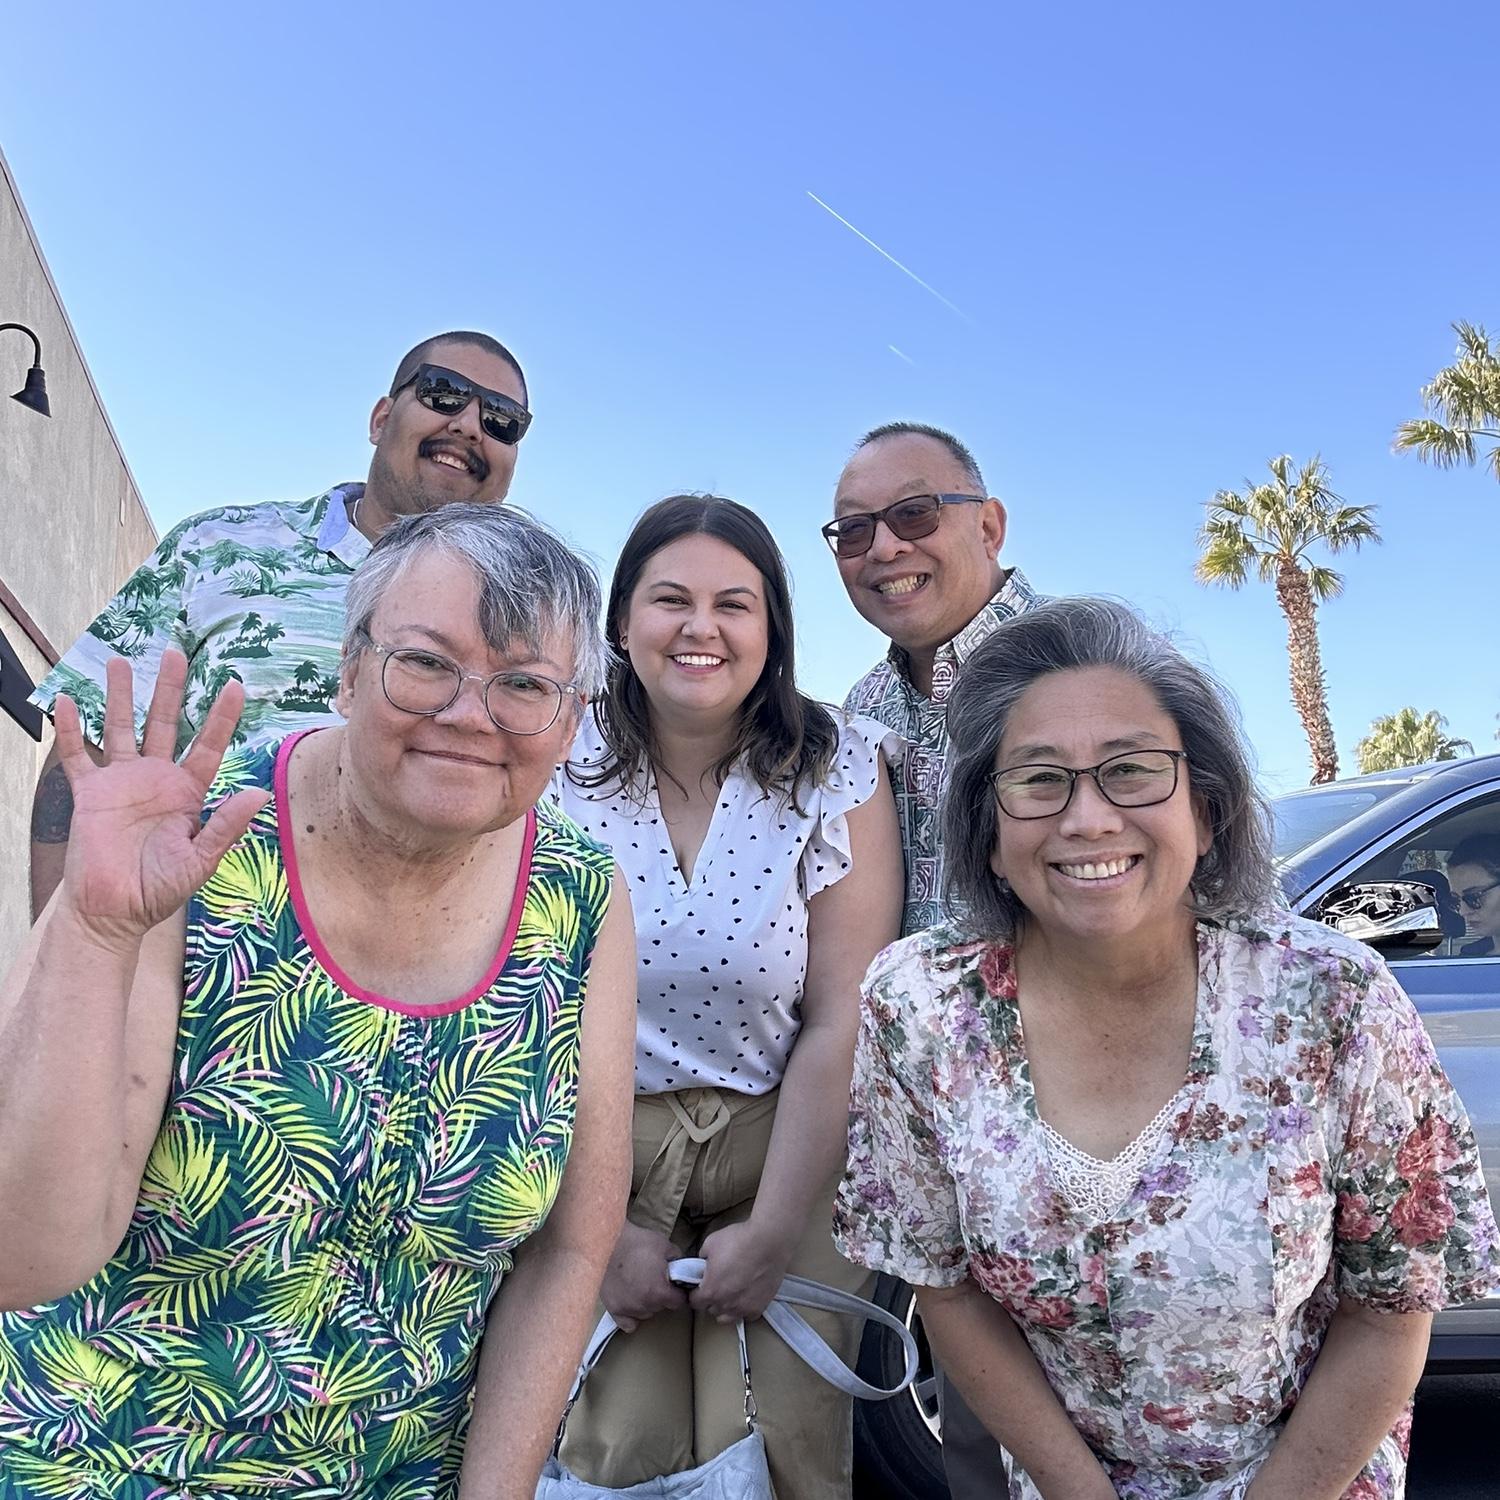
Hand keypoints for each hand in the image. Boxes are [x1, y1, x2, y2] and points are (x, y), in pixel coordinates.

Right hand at [55, 651, 268, 948]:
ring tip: (121, 661)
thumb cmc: (160, 889)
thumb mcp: (200, 860)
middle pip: (164, 724)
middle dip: (170, 690)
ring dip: (121, 696)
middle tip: (175, 653)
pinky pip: (78, 756)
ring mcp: (121, 783)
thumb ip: (225, 826)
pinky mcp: (89, 794)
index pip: (207, 746)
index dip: (221, 717)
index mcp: (188, 792)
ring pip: (120, 729)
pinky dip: (71, 731)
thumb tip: (258, 794)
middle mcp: (156, 779)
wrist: (114, 911)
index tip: (235, 685)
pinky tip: (68, 701)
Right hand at [600, 1221, 688, 1332]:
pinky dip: (631, 1315)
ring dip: (646, 1303)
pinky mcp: (613, 1309)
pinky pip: (628, 1324)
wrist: (607, 1242)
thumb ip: (678, 1261)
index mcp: (660, 1291)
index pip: (679, 1302)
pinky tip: (631, 1301)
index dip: (679, 1291)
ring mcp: (628, 1309)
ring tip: (639, 1285)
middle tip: (654, 1278)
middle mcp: (645, 1305)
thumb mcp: (664, 1245)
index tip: (674, 1284)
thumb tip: (683, 1269)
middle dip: (662, 1295)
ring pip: (646, 1314)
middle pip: (662, 1307)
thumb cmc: (636, 1242)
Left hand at [691, 1219, 792, 1323]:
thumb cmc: (739, 1240)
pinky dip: (744, 1308)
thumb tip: (702, 1263)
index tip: (699, 1286)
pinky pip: (747, 1315)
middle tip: (717, 1284)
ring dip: (725, 1308)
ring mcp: (744, 1308)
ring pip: (727, 1317)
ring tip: (730, 1293)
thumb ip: (702, 1258)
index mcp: (710, 1290)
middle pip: (711, 1309)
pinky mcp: (760, 1306)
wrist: (768, 1241)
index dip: (695, 1293)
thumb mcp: (710, 1243)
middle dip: (711, 1299)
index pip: (694, 1302)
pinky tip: (745, 1296)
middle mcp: (725, 1304)